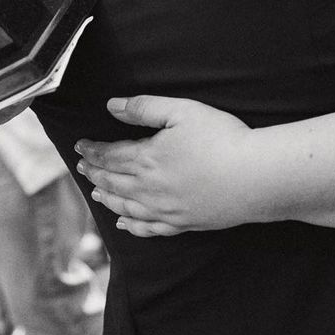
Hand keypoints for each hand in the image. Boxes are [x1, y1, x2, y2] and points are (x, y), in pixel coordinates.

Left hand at [75, 95, 254, 236]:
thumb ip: (144, 107)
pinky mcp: (184, 224)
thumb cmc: (221, 138)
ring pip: (126, 206)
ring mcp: (166, 210)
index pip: (110, 155)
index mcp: (147, 159)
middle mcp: (150, 189)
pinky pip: (149, 229)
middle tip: (81, 168)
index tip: (79, 146)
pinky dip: (132, 226)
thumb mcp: (181, 111)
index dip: (92, 151)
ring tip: (95, 191)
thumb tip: (112, 106)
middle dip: (94, 173)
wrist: (255, 177)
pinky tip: (124, 223)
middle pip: (113, 181)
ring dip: (107, 197)